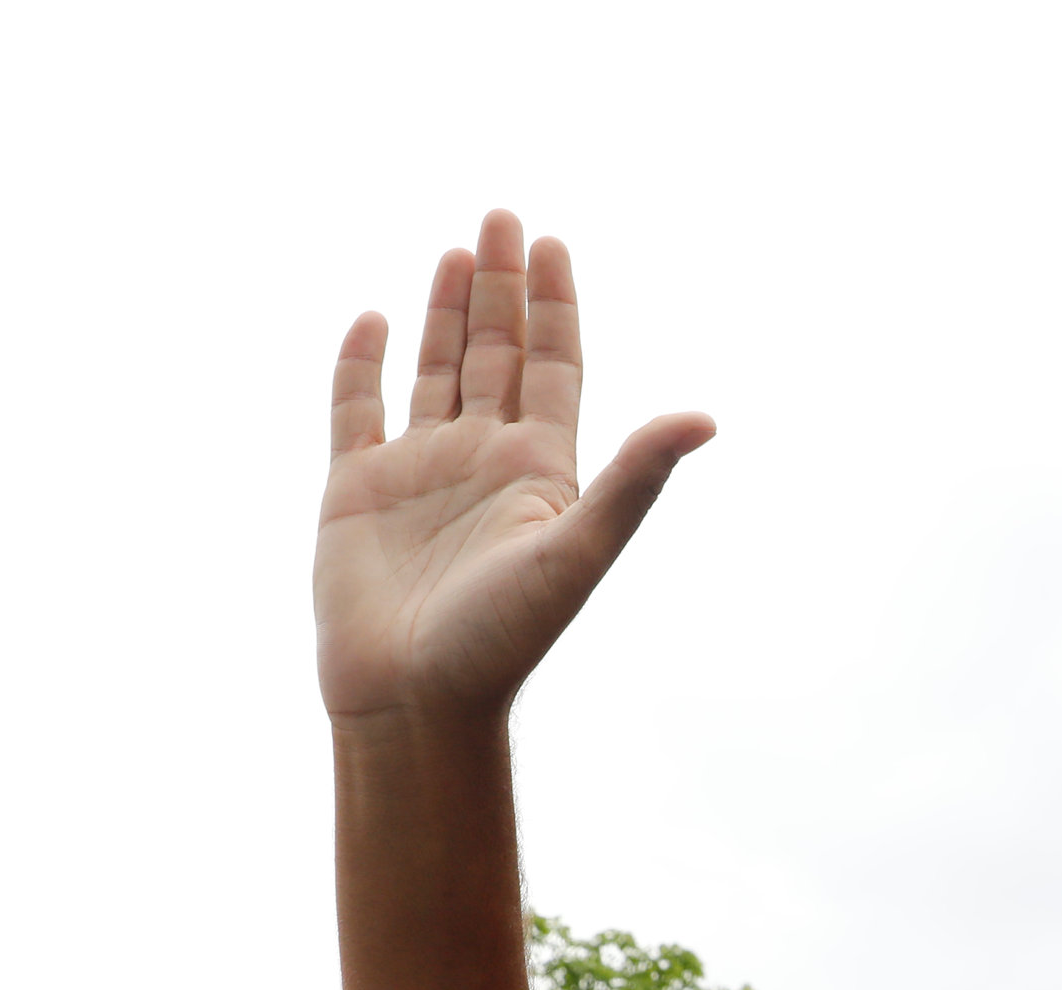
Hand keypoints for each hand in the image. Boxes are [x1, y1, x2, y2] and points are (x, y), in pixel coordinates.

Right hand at [316, 211, 715, 724]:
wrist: (416, 703)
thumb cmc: (501, 639)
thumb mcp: (578, 551)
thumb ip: (636, 479)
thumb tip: (706, 417)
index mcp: (538, 471)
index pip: (553, 368)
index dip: (555, 307)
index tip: (551, 243)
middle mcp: (482, 462)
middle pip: (497, 355)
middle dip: (501, 288)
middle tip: (501, 215)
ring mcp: (417, 473)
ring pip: (435, 371)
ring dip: (446, 314)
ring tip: (456, 251)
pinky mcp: (354, 491)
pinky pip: (355, 411)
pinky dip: (360, 365)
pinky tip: (371, 319)